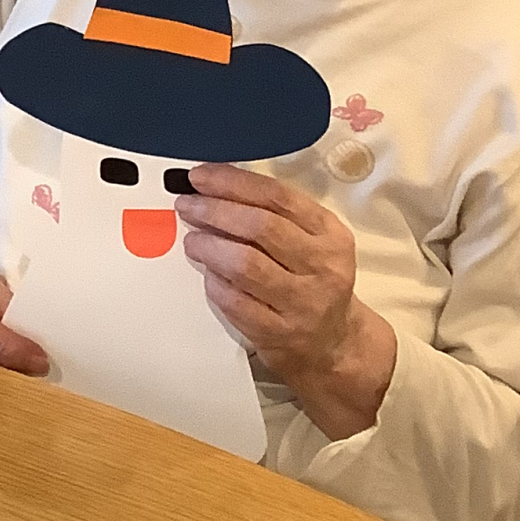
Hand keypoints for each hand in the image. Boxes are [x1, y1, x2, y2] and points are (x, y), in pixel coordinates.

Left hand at [176, 165, 396, 438]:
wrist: (332, 344)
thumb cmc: (312, 281)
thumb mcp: (313, 242)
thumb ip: (274, 214)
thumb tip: (214, 186)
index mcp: (330, 234)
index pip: (278, 197)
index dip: (233, 182)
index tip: (199, 176)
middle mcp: (322, 266)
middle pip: (259, 227)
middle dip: (214, 210)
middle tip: (187, 205)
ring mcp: (302, 303)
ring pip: (245, 264)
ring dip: (210, 246)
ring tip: (192, 240)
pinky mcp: (278, 333)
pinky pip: (235, 302)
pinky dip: (214, 283)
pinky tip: (207, 274)